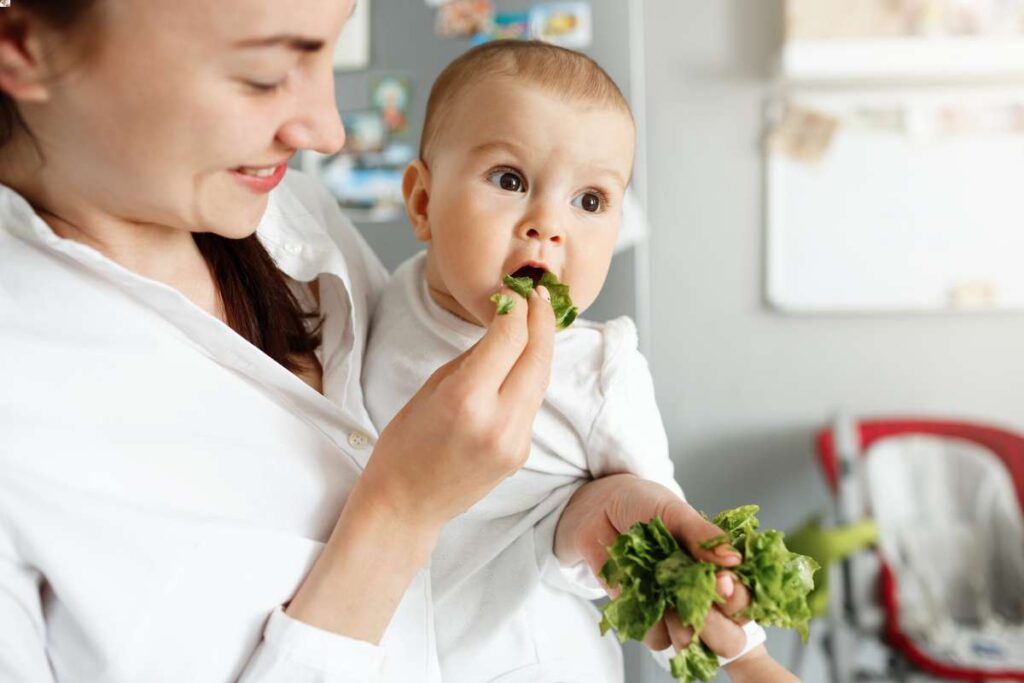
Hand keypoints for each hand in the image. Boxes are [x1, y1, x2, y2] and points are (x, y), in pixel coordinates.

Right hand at [357, 283, 554, 532]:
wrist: (407, 504)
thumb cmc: (405, 443)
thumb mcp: (432, 387)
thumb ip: (474, 357)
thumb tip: (504, 326)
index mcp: (466, 399)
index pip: (510, 338)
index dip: (516, 308)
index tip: (512, 292)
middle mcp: (497, 421)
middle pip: (538, 356)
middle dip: (542, 320)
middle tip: (538, 295)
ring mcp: (515, 441)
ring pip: (541, 379)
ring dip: (541, 347)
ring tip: (536, 320)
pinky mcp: (521, 453)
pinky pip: (532, 404)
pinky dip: (530, 377)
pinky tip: (523, 361)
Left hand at [553, 474, 752, 657]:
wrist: (597, 506)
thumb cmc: (641, 503)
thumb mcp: (673, 510)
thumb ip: (701, 535)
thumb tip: (734, 559)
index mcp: (717, 566)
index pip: (743, 597)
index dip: (740, 599)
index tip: (725, 585)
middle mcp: (699, 592)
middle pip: (725, 633)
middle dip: (716, 625)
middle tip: (699, 601)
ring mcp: (672, 606)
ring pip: (691, 641)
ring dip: (684, 628)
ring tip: (668, 598)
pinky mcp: (644, 615)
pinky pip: (655, 637)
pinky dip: (651, 623)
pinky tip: (642, 595)